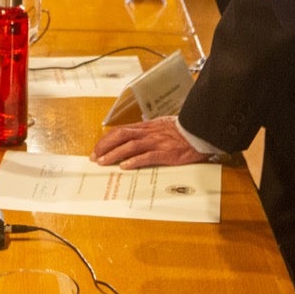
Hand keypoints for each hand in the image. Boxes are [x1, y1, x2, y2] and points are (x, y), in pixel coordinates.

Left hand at [92, 116, 207, 168]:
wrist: (200, 131)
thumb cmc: (183, 131)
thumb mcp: (162, 127)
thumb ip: (149, 132)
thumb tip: (135, 139)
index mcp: (147, 127)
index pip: (121, 131)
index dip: (107, 139)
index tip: (97, 148)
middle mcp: (149, 133)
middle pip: (121, 136)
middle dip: (105, 146)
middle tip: (94, 157)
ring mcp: (157, 142)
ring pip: (130, 146)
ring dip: (114, 154)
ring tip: (103, 162)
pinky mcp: (166, 153)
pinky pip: (147, 156)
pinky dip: (134, 161)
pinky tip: (125, 166)